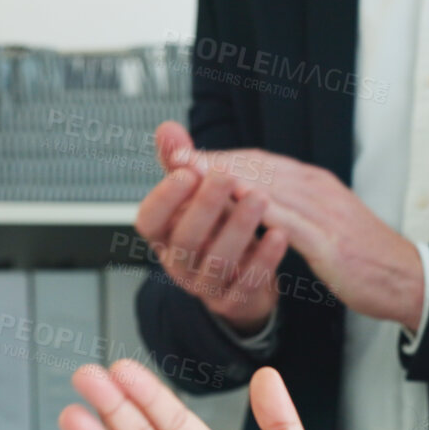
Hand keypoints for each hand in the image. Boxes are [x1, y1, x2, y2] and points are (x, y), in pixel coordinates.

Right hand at [135, 123, 287, 334]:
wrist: (243, 276)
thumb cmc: (216, 227)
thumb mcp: (198, 195)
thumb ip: (183, 163)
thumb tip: (168, 128)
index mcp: (163, 236)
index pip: (148, 221)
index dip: (164, 197)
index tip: (186, 171)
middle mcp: (178, 264)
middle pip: (185, 239)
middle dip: (205, 206)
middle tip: (225, 176)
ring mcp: (205, 286)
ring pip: (217, 261)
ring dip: (238, 228)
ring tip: (259, 198)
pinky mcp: (234, 302)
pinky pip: (247, 283)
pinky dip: (264, 259)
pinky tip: (280, 234)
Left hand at [142, 123, 426, 333]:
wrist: (407, 280)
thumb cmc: (365, 258)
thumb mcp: (326, 225)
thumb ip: (294, 210)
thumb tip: (261, 204)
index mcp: (317, 185)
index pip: (261, 162)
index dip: (222, 157)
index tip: (187, 157)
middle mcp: (319, 190)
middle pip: (258, 167)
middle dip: (216, 160)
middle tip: (177, 157)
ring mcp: (325, 213)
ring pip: (268, 186)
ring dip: (226, 177)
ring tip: (191, 174)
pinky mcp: (329, 241)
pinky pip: (287, 220)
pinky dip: (257, 208)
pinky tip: (232, 205)